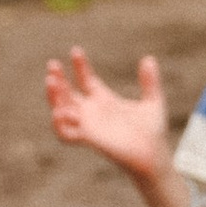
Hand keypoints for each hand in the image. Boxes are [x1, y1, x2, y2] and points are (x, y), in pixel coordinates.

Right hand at [44, 47, 176, 187]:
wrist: (155, 155)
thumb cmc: (152, 132)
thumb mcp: (153, 101)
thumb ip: (150, 81)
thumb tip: (149, 58)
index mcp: (104, 100)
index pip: (85, 79)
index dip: (79, 66)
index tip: (76, 50)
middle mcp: (92, 112)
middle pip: (67, 93)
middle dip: (58, 79)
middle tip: (52, 64)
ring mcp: (89, 125)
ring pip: (61, 109)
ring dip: (54, 97)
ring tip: (51, 81)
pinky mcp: (89, 139)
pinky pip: (65, 134)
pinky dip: (58, 124)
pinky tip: (58, 111)